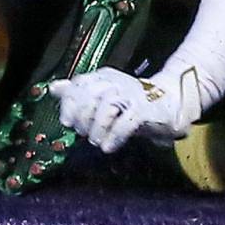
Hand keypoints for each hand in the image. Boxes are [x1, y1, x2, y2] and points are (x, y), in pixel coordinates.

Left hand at [50, 65, 201, 153]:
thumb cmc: (131, 104)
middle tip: (85, 134)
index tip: (68, 122)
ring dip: (97, 129)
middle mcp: (116, 81)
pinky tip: (108, 147)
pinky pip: (125, 123)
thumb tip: (53, 88)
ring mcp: (132, 94)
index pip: (78, 85)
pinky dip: (114, 137)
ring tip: (97, 142)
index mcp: (103, 77)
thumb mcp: (103, 97)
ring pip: (106, 107)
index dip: (69, 104)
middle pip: (90, 96)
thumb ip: (79, 93)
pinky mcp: (145, 110)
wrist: (170, 103)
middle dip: (83, 119)